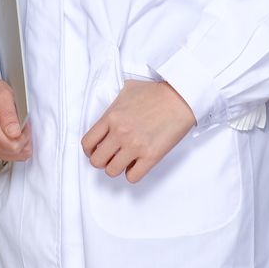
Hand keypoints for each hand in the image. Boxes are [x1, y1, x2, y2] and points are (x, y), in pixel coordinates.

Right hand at [0, 66, 31, 161]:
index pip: (14, 145)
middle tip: (23, 124)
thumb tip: (15, 133)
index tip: (26, 123)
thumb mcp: (4, 96)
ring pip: (13, 156)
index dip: (26, 135)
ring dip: (21, 143)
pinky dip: (15, 146)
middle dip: (25, 139)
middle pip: (14, 152)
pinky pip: (8, 154)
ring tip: (19, 127)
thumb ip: (9, 115)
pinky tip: (15, 134)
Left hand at [80, 79, 195, 183]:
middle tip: (110, 157)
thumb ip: (115, 103)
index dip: (90, 150)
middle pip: (97, 161)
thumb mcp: (128, 89)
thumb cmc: (157, 92)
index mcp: (111, 117)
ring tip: (125, 160)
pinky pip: (132, 177)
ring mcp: (135, 146)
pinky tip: (137, 164)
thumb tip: (111, 111)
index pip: (87, 143)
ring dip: (117, 168)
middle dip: (102, 161)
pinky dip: (133, 174)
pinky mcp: (151, 156)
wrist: (181, 98)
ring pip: (112, 171)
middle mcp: (120, 133)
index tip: (96, 150)